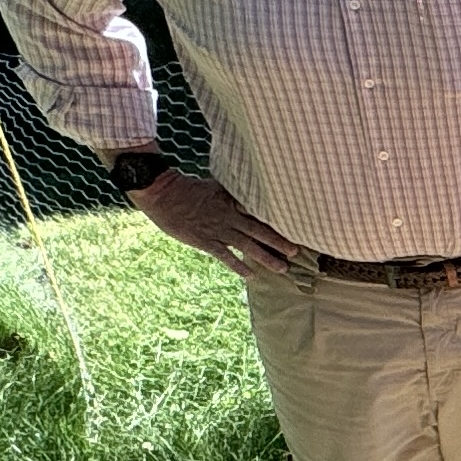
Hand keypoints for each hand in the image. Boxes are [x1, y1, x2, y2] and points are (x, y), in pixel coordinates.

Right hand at [130, 168, 303, 280]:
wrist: (164, 194)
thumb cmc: (187, 188)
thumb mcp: (215, 185)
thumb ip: (232, 192)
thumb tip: (249, 191)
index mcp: (233, 201)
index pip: (260, 213)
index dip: (278, 221)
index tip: (295, 226)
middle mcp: (230, 217)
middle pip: (260, 231)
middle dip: (279, 242)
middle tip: (296, 251)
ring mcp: (219, 230)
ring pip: (248, 246)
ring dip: (266, 258)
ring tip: (282, 268)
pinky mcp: (206, 241)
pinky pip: (226, 256)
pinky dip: (239, 266)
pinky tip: (251, 275)